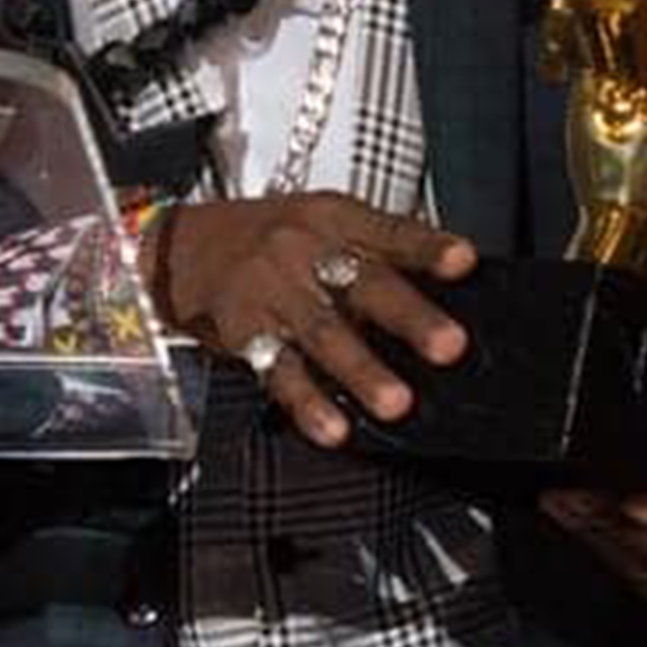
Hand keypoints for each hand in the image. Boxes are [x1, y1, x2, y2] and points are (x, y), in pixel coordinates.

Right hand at [155, 195, 475, 451]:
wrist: (181, 245)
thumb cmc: (269, 238)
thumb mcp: (321, 221)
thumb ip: (378, 249)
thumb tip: (455, 286)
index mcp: (332, 219)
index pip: (388, 230)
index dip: (427, 246)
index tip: (465, 261)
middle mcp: (302, 251)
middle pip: (362, 283)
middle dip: (408, 316)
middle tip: (449, 346)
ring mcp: (271, 292)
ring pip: (323, 332)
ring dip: (362, 370)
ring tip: (395, 403)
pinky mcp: (244, 332)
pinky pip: (278, 370)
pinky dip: (307, 402)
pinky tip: (331, 427)